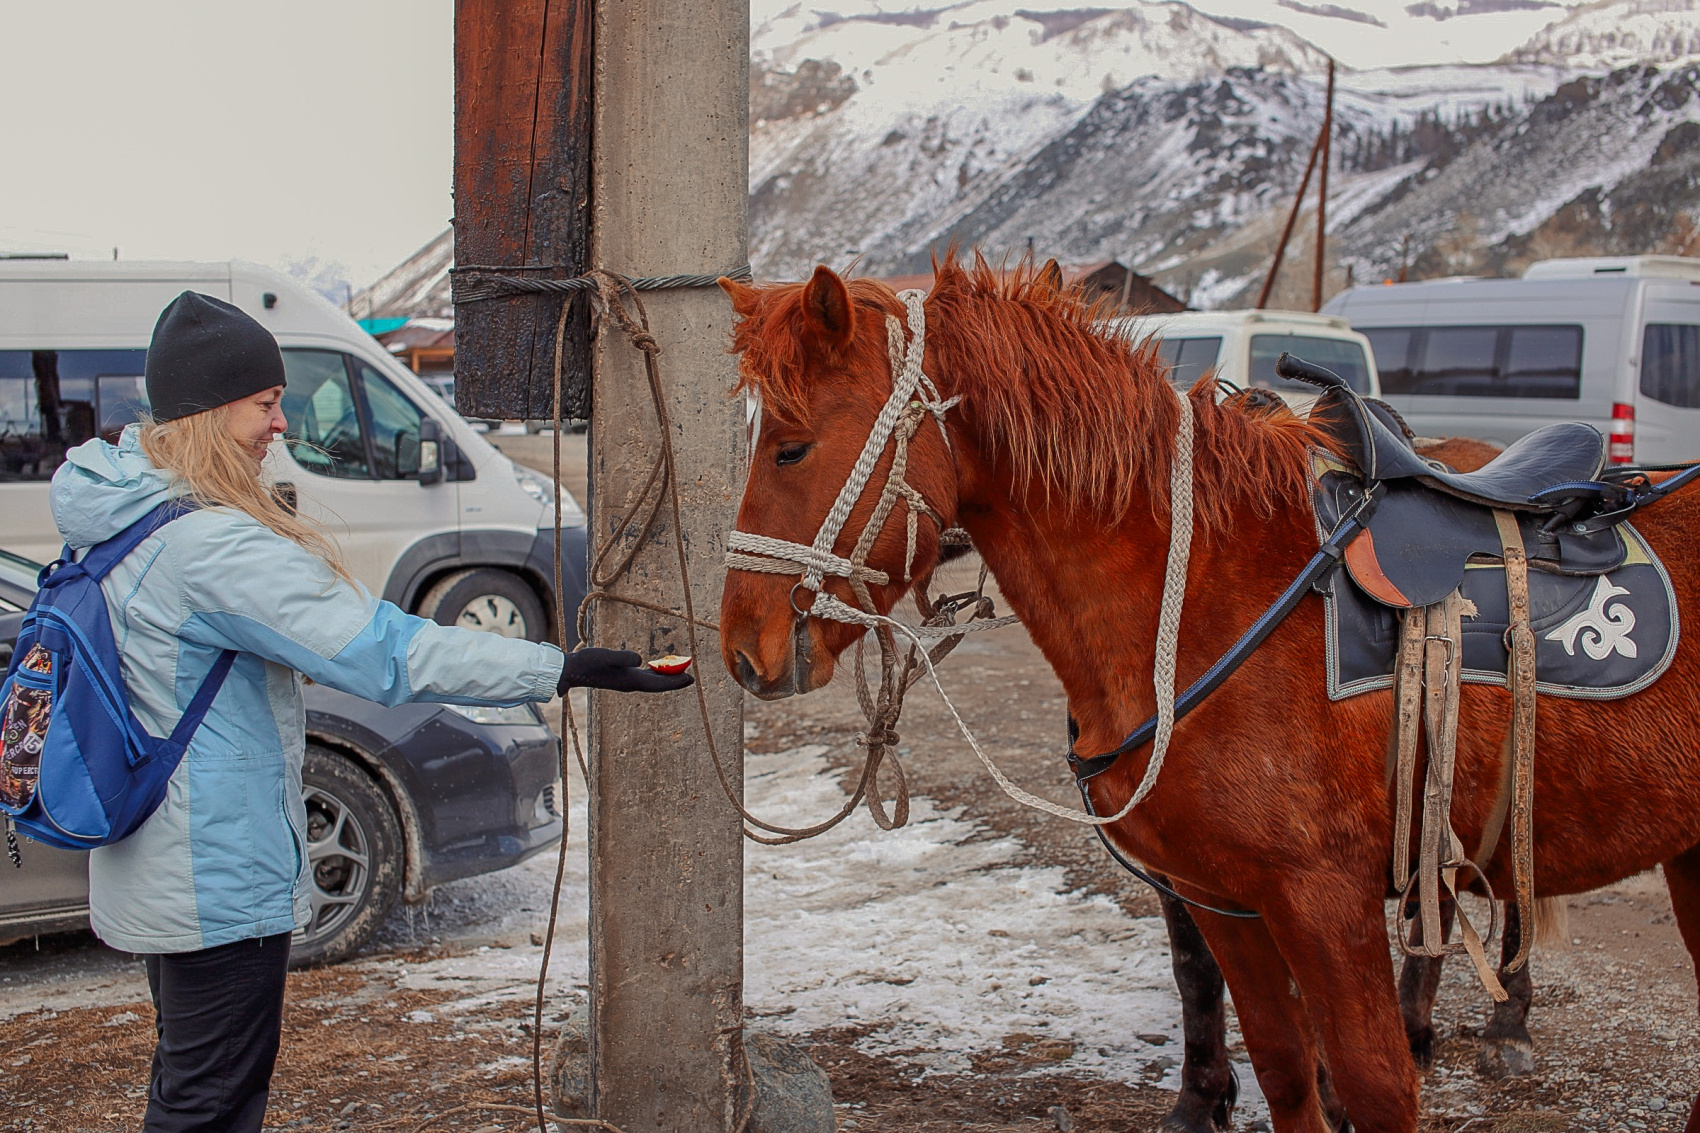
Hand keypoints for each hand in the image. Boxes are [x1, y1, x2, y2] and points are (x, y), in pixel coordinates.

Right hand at [557, 648, 694, 694]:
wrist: (571, 670)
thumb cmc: (588, 662)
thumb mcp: (607, 656)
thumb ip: (624, 657)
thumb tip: (640, 660)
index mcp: (630, 681)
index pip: (658, 684)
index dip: (675, 682)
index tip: (691, 679)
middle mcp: (630, 683)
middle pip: (658, 684)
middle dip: (674, 681)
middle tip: (691, 677)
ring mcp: (625, 681)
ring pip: (651, 681)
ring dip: (665, 678)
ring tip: (679, 672)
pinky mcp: (620, 677)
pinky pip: (643, 677)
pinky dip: (654, 674)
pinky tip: (655, 668)